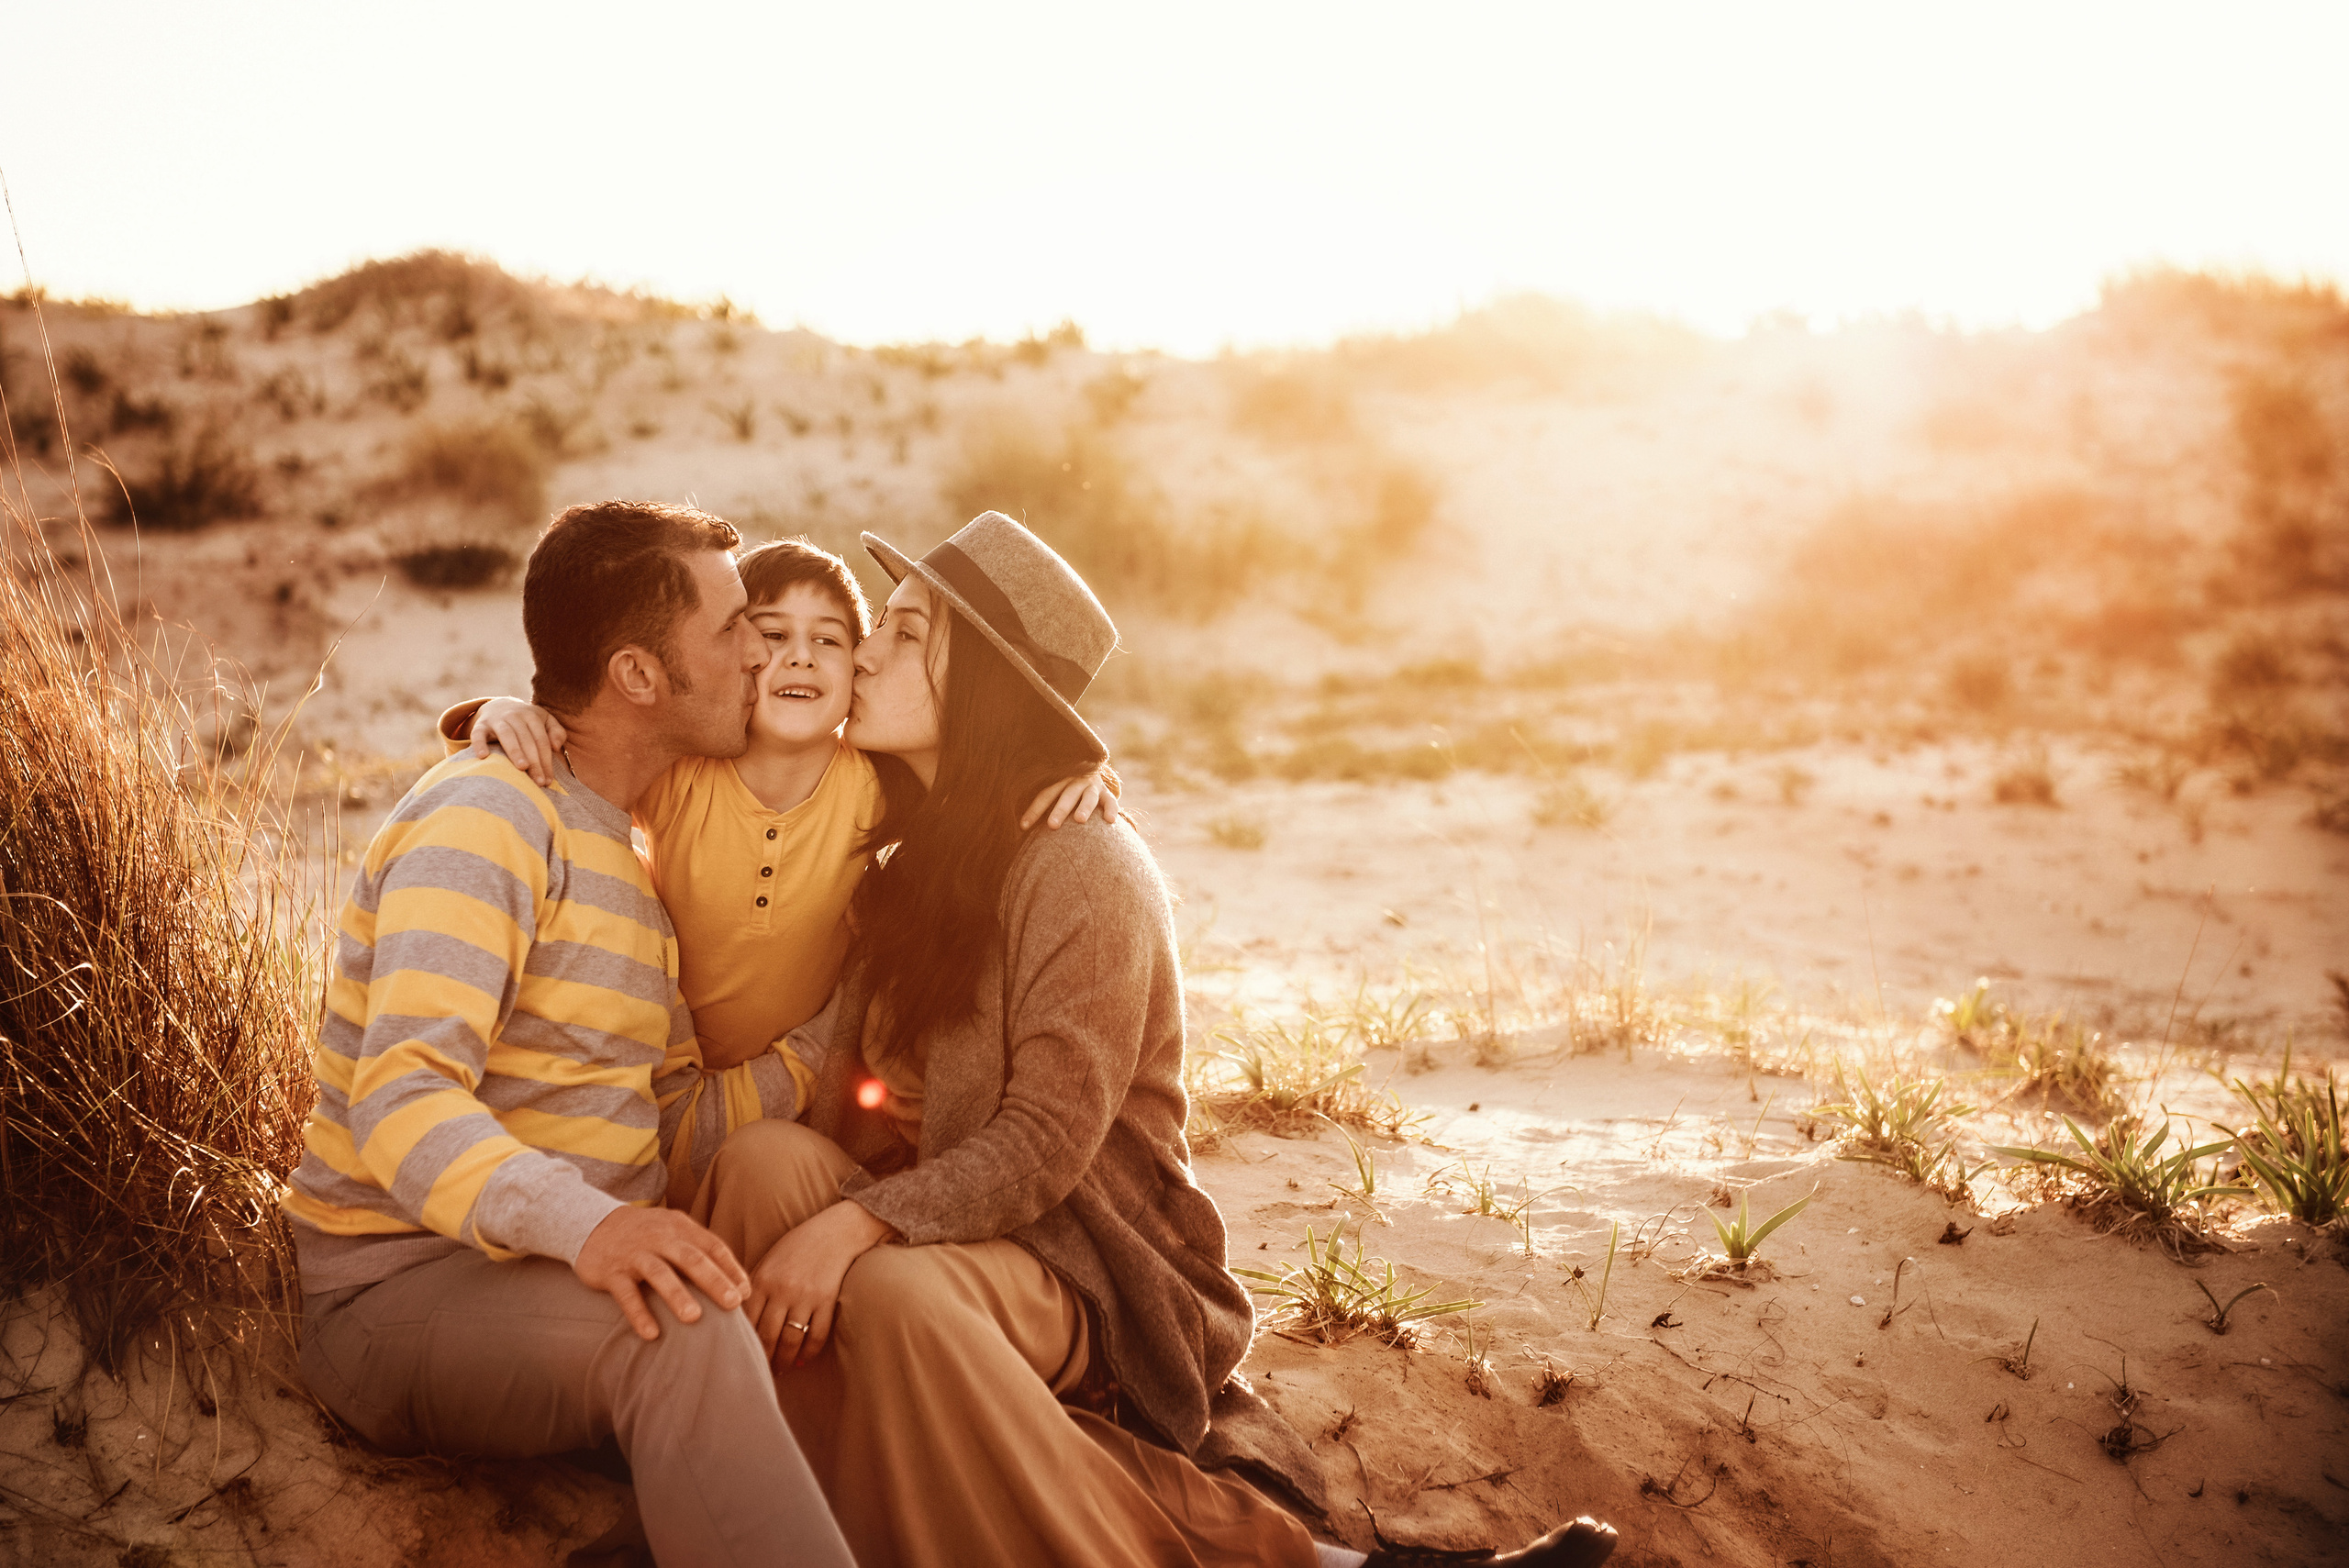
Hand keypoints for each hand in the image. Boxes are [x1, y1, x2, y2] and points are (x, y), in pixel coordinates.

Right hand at [468, 696, 568, 785]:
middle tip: (538, 781)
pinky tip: (483, 757)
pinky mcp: (480, 725)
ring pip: (507, 735)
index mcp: (532, 716)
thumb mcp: (545, 721)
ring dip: (515, 751)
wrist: (498, 706)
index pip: (541, 741)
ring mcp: (497, 720)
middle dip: (534, 762)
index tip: (548, 780)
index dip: (546, 760)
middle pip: (527, 740)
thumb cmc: (526, 721)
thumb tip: (556, 746)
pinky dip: (479, 744)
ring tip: (521, 769)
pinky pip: (478, 734)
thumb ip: (556, 732)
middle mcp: (515, 715)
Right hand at [573, 1206, 749, 1340]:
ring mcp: (635, 1254)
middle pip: (691, 1258)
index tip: (745, 1293)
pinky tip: (651, 1334)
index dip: (731, 1269)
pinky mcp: (612, 1271)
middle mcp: (659, 1238)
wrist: (592, 1224)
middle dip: (713, 1281)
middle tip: (733, 1304)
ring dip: (677, 1295)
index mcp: (679, 1228)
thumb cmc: (645, 1235)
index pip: (712, 1246)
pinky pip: (626, 1294)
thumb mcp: (673, 1232)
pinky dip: (639, 1314)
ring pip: (659, 1273)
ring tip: (694, 1318)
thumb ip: (700, 1251)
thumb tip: (737, 1284)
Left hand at [744, 1200, 895, 1368]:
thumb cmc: (797, 1247)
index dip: (743, 1344)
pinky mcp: (827, 1300)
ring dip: (784, 1360)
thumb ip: (753, 1288)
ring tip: (780, 1369)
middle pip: (767, 1336)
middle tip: (760, 1372)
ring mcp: (806, 1296)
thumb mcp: (768, 1261)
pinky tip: (802, 1359)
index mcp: (762, 1280)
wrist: (835, 1231)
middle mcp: (782, 1290)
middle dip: (763, 1358)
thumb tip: (739, 1321)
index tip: (741, 1357)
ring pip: (790, 1340)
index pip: (747, 1322)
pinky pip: (817, 1335)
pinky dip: (809, 1352)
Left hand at [1020, 767, 1120, 830]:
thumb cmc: (1066, 788)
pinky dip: (1111, 810)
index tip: (1023, 826)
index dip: (1034, 810)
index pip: (1046, 794)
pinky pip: (1111, 801)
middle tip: (1052, 825)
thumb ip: (1044, 801)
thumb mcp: (1056, 789)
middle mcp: (1076, 781)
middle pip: (1066, 795)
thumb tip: (1019, 825)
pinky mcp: (1107, 793)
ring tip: (1079, 820)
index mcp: (1060, 780)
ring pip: (1088, 797)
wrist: (1092, 770)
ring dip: (1084, 808)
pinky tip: (1109, 821)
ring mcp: (1093, 786)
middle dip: (1059, 810)